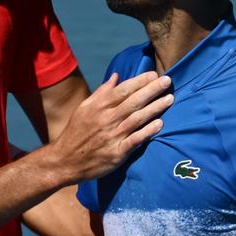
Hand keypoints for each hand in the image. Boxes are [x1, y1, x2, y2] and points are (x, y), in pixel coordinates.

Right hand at [49, 71, 171, 183]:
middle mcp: (107, 119)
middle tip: (168, 80)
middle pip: (133, 101)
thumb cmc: (76, 132)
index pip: (123, 90)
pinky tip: (160, 124)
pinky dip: (147, 131)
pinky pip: (135, 140)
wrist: (65, 160)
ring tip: (170, 99)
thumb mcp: (84, 108)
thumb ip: (101, 92)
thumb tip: (116, 76)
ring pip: (137, 118)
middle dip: (152, 90)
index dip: (140, 81)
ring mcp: (112, 136)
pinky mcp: (116, 153)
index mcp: (99, 107)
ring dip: (155, 108)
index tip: (154, 74)